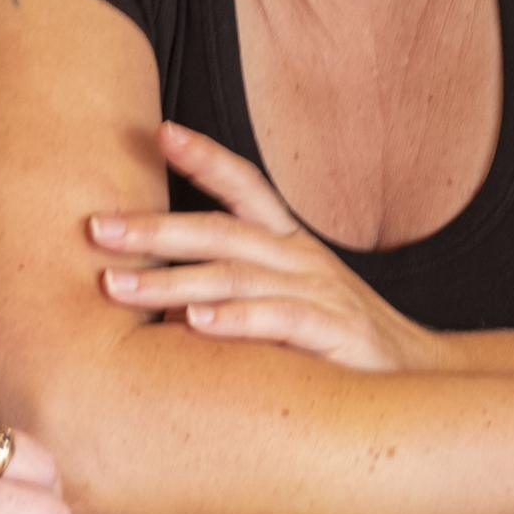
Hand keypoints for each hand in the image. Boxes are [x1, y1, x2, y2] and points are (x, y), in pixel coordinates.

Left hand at [90, 123, 441, 373]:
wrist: (418, 382)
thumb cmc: (334, 345)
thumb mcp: (279, 305)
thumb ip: (224, 293)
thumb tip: (150, 294)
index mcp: (289, 243)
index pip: (246, 186)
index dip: (206, 156)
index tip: (160, 131)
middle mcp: (301, 258)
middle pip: (222, 229)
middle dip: (155, 228)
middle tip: (96, 228)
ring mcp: (319, 294)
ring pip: (236, 276)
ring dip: (172, 282)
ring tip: (117, 286)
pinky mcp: (334, 335)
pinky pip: (280, 321)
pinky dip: (236, 321)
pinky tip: (195, 325)